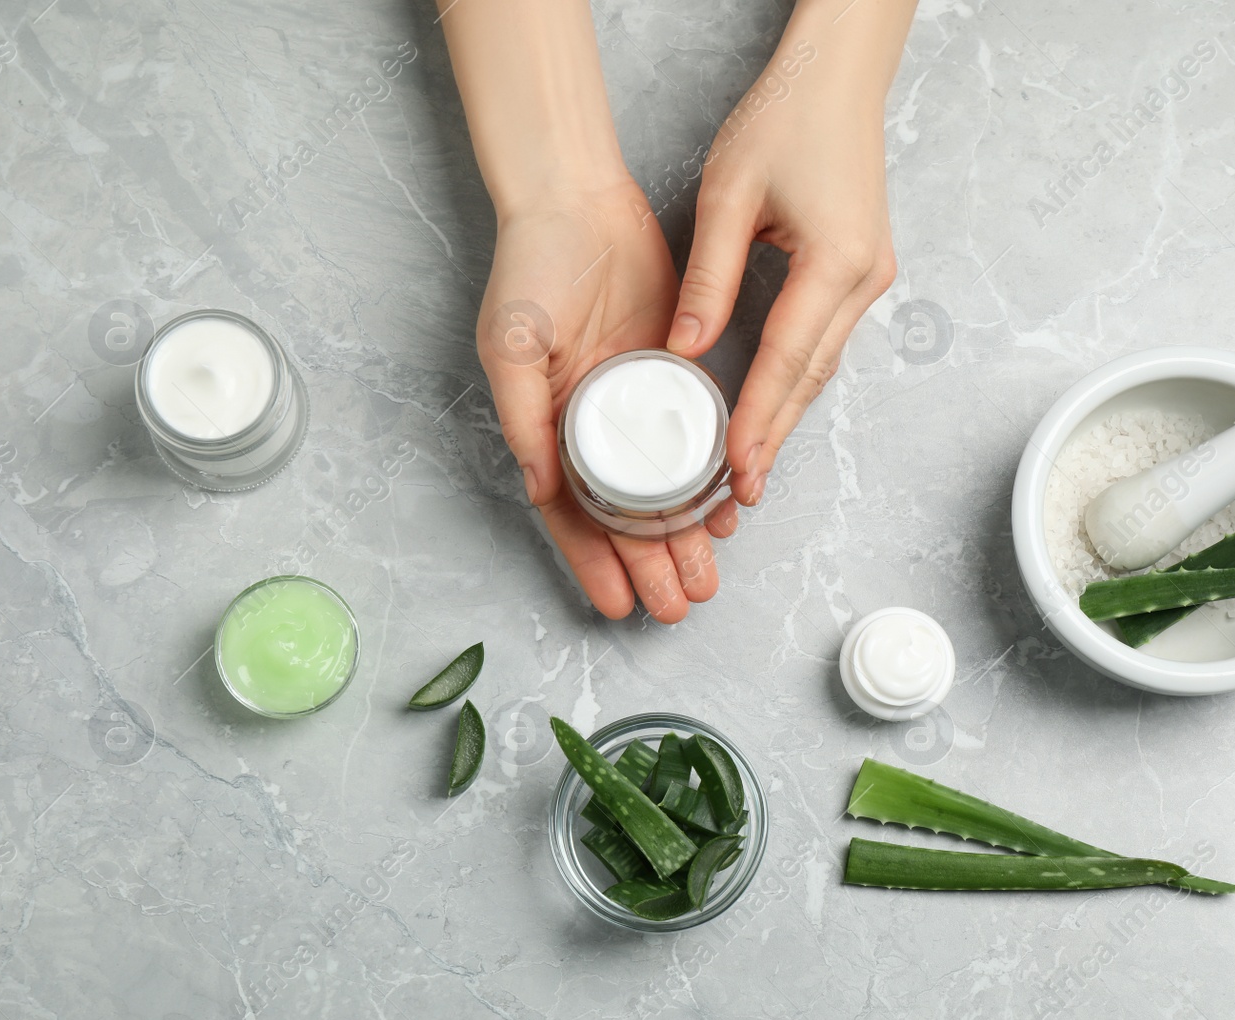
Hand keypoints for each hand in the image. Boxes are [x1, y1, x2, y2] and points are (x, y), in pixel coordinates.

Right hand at [477, 177, 738, 622]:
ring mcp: (633, 401)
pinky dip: (706, 476)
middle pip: (622, 514)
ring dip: (680, 536)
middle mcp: (590, 423)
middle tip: (677, 606)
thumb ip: (524, 416)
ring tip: (706, 578)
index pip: (571, 513)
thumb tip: (538, 488)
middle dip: (648, 566)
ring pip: (661, 487)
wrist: (578, 197)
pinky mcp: (670, 372)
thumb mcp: (511, 344)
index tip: (615, 606)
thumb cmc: (531, 265)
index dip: (592, 563)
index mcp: (547, 424)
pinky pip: (693, 437)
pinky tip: (723, 510)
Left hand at [666, 33, 899, 506]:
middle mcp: (865, 278)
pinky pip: (826, 341)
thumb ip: (708, 276)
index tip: (734, 467)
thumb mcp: (729, 193)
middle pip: (812, 378)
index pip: (787, 359)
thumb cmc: (785, 119)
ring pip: (822, 365)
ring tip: (750, 465)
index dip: (757, 418)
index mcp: (835, 260)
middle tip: (741, 493)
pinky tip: (770, 405)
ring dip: (786, 414)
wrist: (836, 78)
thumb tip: (685, 348)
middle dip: (775, 436)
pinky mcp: (862, 271)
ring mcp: (871, 277)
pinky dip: (796, 379)